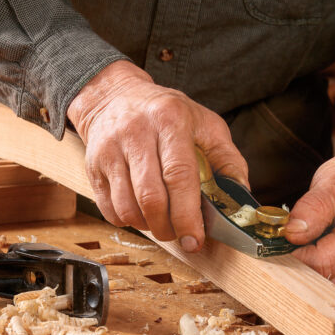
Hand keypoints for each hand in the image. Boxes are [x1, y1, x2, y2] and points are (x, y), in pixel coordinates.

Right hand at [68, 60, 248, 251]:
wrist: (115, 97)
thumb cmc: (167, 114)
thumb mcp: (205, 124)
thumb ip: (228, 160)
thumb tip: (241, 198)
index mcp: (170, 121)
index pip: (179, 175)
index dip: (187, 214)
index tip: (196, 238)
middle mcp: (136, 133)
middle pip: (151, 197)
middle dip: (168, 227)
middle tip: (180, 235)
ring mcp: (110, 150)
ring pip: (127, 207)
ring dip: (148, 226)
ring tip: (161, 222)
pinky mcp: (93, 165)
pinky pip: (108, 208)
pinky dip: (127, 221)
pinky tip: (141, 213)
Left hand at [284, 126, 334, 291]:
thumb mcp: (333, 181)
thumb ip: (313, 208)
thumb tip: (292, 234)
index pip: (320, 263)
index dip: (292, 255)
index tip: (274, 240)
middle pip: (320, 279)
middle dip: (296, 263)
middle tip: (280, 241)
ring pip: (322, 285)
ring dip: (304, 266)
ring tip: (300, 240)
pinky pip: (328, 282)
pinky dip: (314, 268)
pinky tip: (310, 248)